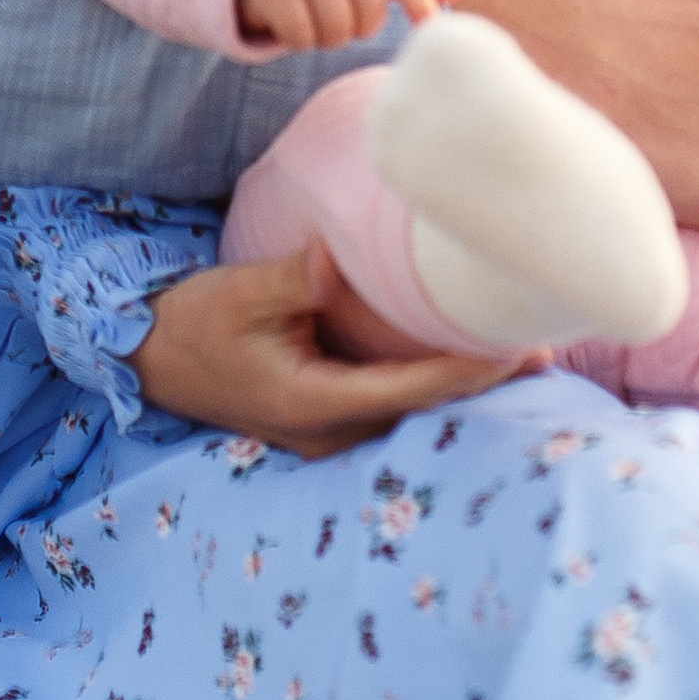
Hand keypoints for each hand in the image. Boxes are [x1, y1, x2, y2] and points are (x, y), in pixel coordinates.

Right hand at [129, 242, 524, 455]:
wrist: (151, 359)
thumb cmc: (194, 322)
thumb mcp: (238, 293)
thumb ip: (292, 281)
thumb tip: (334, 264)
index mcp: (313, 403)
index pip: (408, 391)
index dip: (465, 371)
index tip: (514, 348)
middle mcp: (328, 432)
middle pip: (422, 413)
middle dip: (482, 383)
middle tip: (546, 348)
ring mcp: (327, 435)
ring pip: (411, 416)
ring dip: (464, 388)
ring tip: (523, 354)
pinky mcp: (325, 422)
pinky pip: (393, 409)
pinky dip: (434, 387)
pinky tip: (466, 363)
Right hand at [236, 0, 459, 48]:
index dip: (420, 2)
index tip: (426, 26)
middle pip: (370, 11)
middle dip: (362, 24)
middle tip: (347, 14)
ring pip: (337, 30)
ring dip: (331, 36)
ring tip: (322, 16)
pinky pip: (302, 37)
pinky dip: (300, 39)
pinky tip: (295, 19)